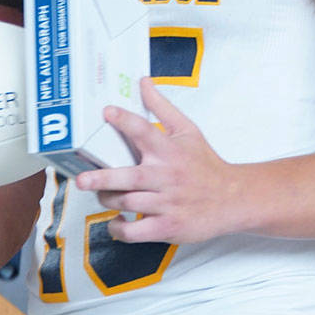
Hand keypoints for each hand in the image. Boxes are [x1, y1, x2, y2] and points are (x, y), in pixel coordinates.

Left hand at [74, 78, 234, 243]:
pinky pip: (137, 232)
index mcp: (170, 150)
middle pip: (130, 177)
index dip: (124, 120)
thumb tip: (143, 82)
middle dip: (102, 178)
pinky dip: (120, 229)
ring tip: (99, 193)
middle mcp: (167, 176)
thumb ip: (162, 107)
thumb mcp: (188, 130)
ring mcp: (167, 204)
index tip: (107, 112)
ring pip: (129, 203)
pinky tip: (115, 221)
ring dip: (107, 200)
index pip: (145, 131)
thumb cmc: (205, 164)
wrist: (232, 199)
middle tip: (82, 179)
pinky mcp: (168, 227)